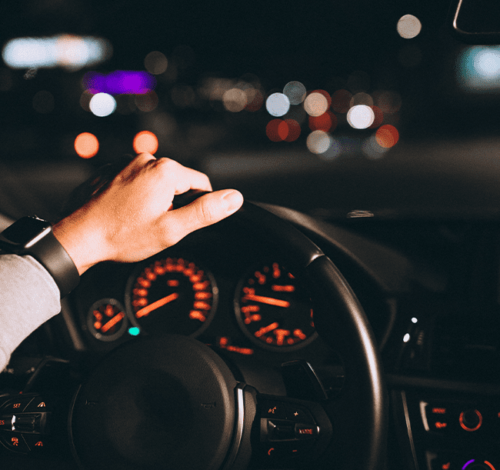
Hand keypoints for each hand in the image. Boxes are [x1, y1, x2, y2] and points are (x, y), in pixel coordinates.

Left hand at [53, 154, 243, 273]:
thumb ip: (205, 212)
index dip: (197, 206)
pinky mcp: (110, 170)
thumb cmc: (122, 235)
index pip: (201, 184)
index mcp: (164, 170)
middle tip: (155, 225)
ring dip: (153, 199)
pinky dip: (135, 195)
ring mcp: (124, 163)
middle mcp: (144, 159)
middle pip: (177, 182)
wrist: (78, 237)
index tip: (180, 222)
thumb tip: (234, 198)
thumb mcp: (172, 229)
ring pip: (155, 182)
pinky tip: (124, 213)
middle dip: (173, 203)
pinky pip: (134, 181)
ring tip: (136, 220)